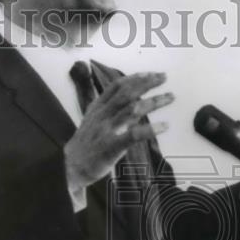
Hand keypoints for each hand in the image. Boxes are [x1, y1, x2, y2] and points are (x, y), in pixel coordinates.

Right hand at [64, 72, 173, 190]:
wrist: (70, 167)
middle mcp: (102, 115)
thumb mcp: (93, 121)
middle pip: (127, 93)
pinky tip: (164, 126)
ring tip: (170, 97)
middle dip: (147, 83)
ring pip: (132, 110)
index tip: (150, 73)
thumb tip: (134, 104)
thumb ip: (112, 111)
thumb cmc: (86, 145)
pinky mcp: (111, 146)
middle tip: (164, 77)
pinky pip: (133, 135)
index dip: (135, 78)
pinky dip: (150, 129)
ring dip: (154, 101)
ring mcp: (106, 130)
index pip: (117, 86)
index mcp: (97, 108)